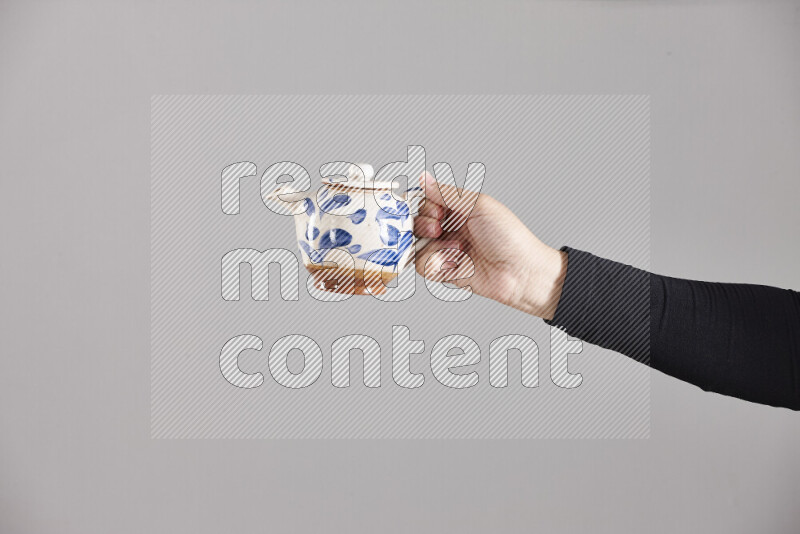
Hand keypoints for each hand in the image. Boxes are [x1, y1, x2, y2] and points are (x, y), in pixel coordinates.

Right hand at [414, 172, 567, 319]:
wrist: (522, 271)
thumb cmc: (510, 237)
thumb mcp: (478, 206)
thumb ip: (447, 193)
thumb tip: (423, 178)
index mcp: (459, 210)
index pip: (426, 203)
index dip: (426, 207)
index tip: (437, 211)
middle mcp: (451, 229)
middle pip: (417, 224)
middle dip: (424, 225)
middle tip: (439, 228)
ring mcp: (447, 251)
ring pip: (417, 246)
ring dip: (433, 246)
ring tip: (456, 249)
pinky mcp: (446, 272)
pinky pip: (424, 267)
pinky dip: (435, 263)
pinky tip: (455, 262)